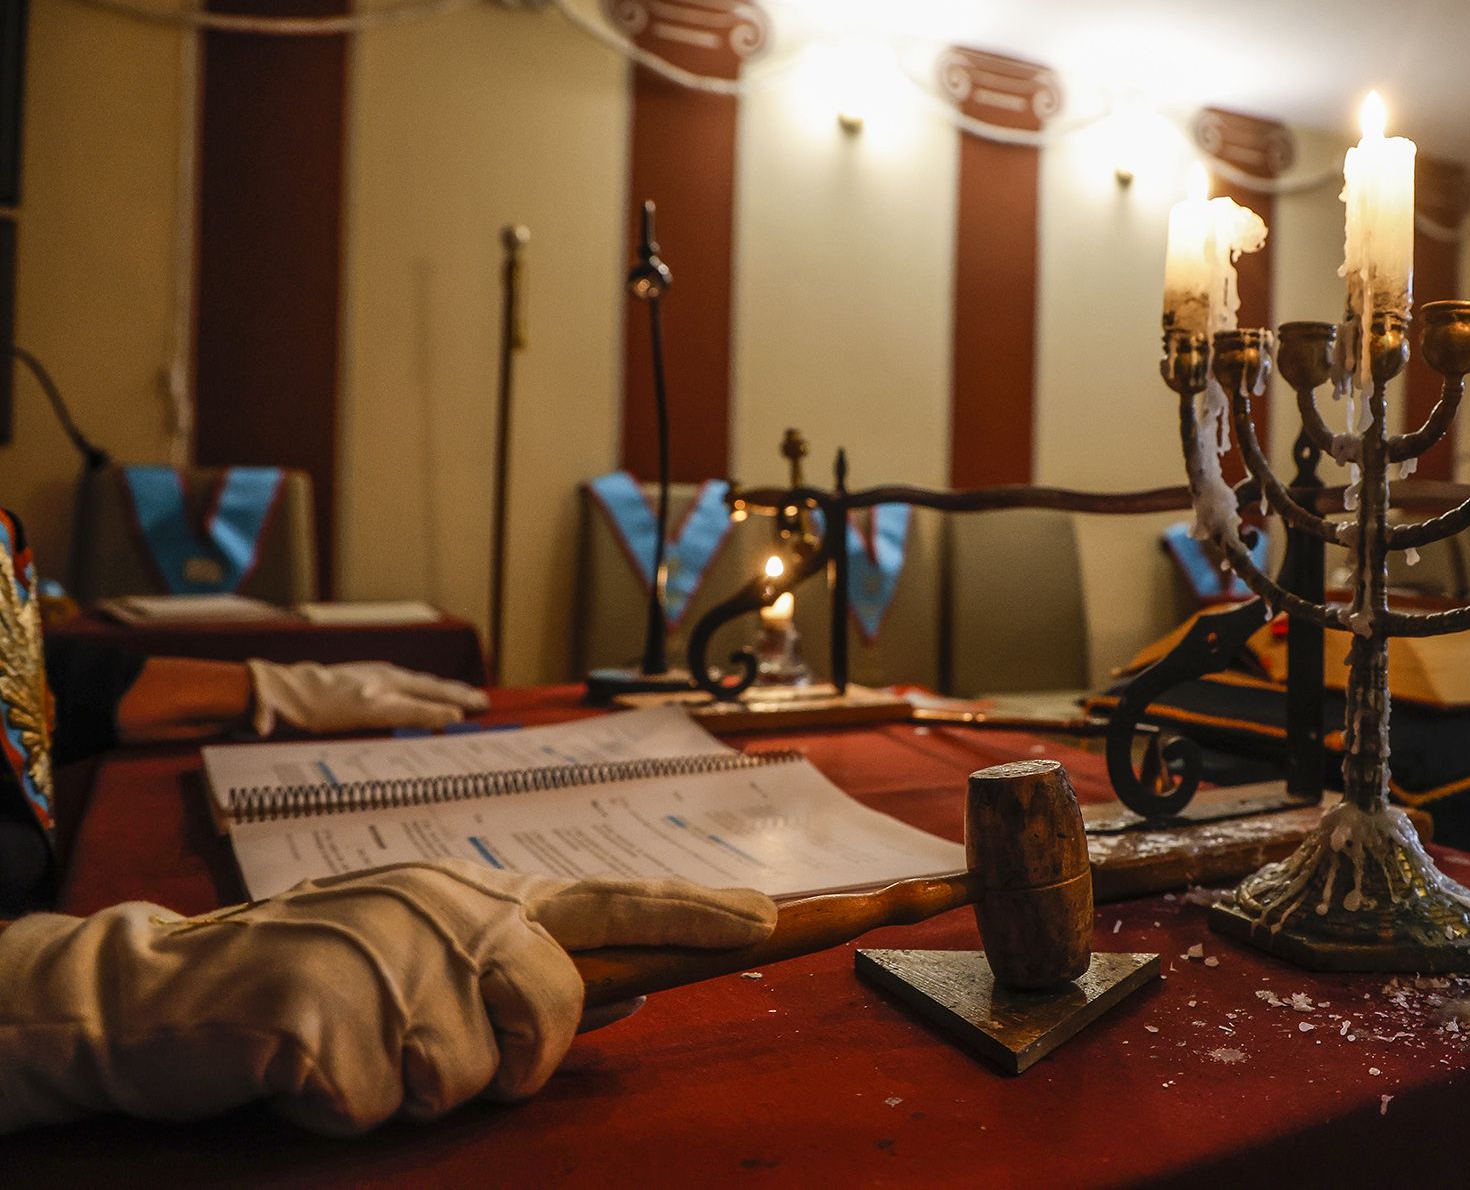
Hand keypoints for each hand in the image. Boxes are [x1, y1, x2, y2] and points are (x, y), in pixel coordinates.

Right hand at [0, 861, 776, 1134]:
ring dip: (403, 1092)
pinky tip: (298, 1069)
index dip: (695, 915)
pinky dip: (333, 1110)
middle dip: (507, 1062)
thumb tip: (635, 991)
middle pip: (550, 1013)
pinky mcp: (313, 1014)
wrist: (157, 993)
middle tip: (422, 1052)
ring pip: (460, 1080)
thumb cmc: (311, 982)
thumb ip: (527, 973)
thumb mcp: (422, 961)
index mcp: (474, 899)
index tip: (771, 920)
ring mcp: (377, 955)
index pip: (608, 903)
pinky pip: (370, 1108)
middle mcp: (440, 910)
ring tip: (347, 1050)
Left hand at [248, 659, 490, 734]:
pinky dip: (417, 692)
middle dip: (455, 693)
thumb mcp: (373, 712)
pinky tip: (411, 697)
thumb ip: (413, 714)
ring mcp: (372, 678)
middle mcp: (386, 677)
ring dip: (438, 691)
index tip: (481, 706)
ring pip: (414, 684)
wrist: (288, 692)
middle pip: (428, 685)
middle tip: (480, 701)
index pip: (434, 692)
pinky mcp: (360, 682)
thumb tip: (450, 716)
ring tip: (454, 696)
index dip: (457, 701)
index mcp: (393, 682)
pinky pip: (399, 687)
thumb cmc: (325, 705)